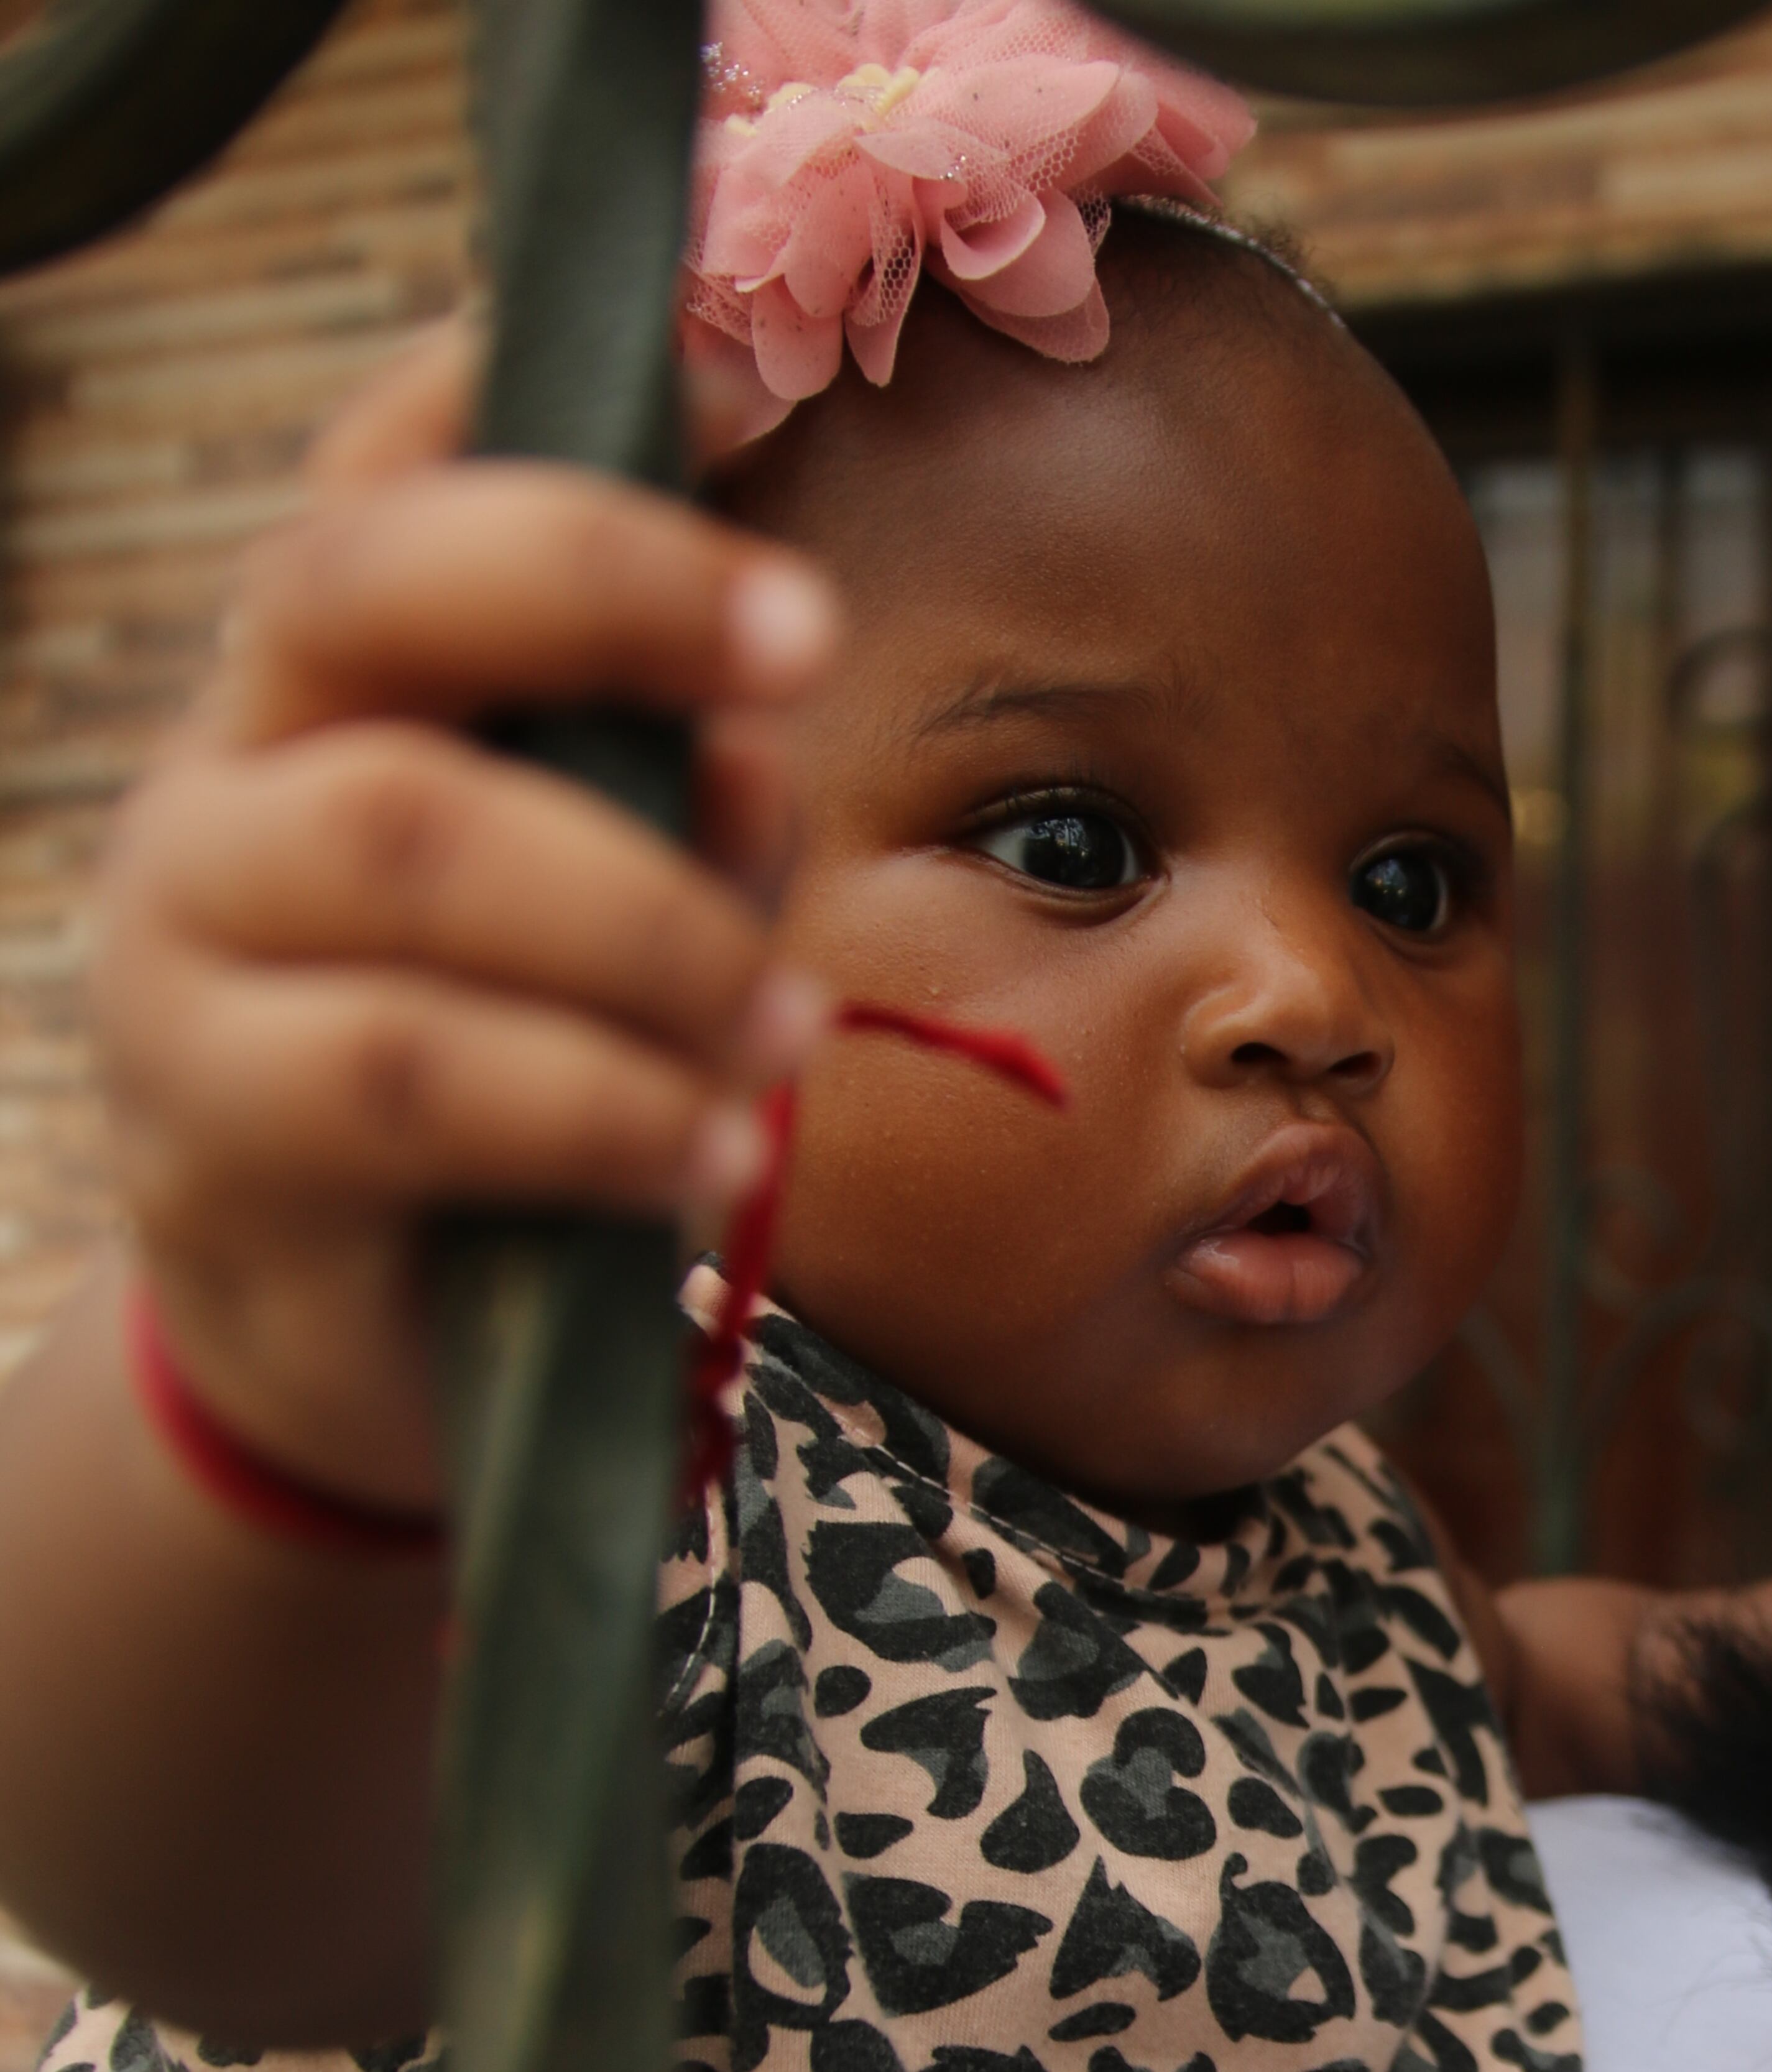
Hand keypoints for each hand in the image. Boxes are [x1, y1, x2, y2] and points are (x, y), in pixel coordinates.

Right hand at [88, 322, 841, 1517]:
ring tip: (780, 1025)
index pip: (379, 477)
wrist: (374, 1336)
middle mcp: (228, 775)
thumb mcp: (620, 910)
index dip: (517, 394)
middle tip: (809, 642)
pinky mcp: (213, 1135)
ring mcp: (186, 951)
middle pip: (363, 590)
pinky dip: (610, 1105)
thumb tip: (746, 740)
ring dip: (646, 921)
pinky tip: (721, 1153)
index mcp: (332, 689)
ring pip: (408, 843)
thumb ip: (678, 805)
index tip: (732, 368)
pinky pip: (416, 1079)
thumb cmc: (526, 1067)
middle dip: (608, 585)